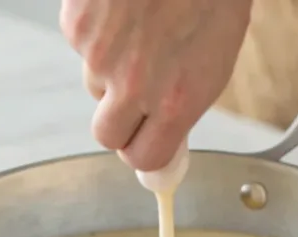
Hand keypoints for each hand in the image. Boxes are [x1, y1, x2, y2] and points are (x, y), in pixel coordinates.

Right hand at [60, 0, 251, 172]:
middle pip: (108, 135)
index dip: (144, 150)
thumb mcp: (219, 43)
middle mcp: (137, 86)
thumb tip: (167, 133)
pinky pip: (82, 44)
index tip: (145, 143)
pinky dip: (98, 28)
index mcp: (180, 97)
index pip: (145, 159)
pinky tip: (122, 3)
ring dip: (111, 66)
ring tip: (140, 23)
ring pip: (94, 84)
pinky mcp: (78, 28)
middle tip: (136, 91)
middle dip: (120, 119)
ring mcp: (102, 58)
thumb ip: (188, 94)